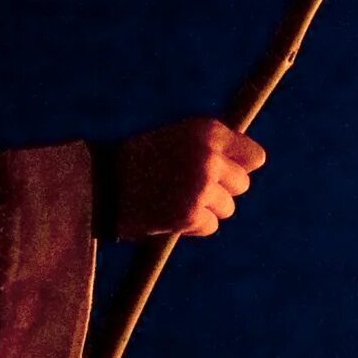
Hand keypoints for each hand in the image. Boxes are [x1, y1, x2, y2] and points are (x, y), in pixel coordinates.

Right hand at [106, 117, 263, 239]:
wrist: (100, 185)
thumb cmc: (139, 159)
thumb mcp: (177, 137)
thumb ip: (214, 146)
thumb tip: (257, 161)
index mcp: (207, 131)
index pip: (255, 157)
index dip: (239, 166)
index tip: (222, 171)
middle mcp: (208, 157)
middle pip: (242, 185)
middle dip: (220, 189)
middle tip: (187, 186)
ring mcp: (201, 187)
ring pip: (227, 207)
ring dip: (206, 208)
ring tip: (174, 198)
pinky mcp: (190, 214)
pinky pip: (210, 225)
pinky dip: (193, 225)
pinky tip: (168, 213)